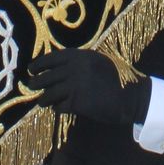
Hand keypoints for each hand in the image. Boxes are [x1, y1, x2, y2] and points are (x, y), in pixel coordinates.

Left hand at [27, 48, 150, 126]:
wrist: (133, 96)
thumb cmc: (118, 78)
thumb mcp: (99, 61)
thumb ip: (80, 62)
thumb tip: (57, 67)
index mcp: (80, 56)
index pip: (51, 59)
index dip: (38, 65)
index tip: (31, 69)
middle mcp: (75, 68)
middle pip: (45, 77)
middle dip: (35, 84)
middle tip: (31, 87)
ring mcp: (75, 86)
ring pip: (49, 94)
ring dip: (44, 99)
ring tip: (43, 101)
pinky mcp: (77, 103)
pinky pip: (59, 107)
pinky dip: (57, 108)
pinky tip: (60, 108)